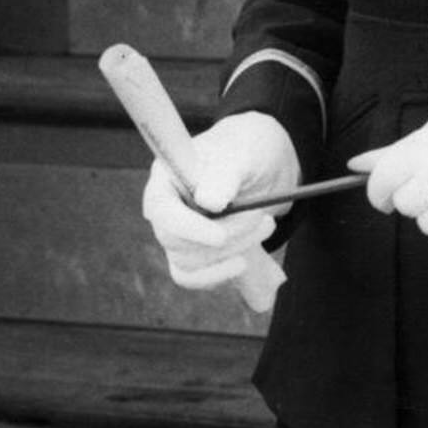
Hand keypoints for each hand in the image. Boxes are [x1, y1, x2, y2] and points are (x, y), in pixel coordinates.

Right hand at [142, 112, 298, 292]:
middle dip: (226, 235)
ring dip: (231, 251)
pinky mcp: (188, 253)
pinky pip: (191, 277)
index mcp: (166, 175)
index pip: (162, 209)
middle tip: (263, 219)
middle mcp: (164, 206)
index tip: (220, 237)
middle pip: (177, 240)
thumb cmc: (246, 151)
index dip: (187, 228)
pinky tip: (241, 263)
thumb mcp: (243, 153)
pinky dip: (216, 275)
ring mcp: (174, 232)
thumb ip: (226, 174)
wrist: (259, 165)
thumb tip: (208, 203)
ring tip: (265, 225)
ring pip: (188, 261)